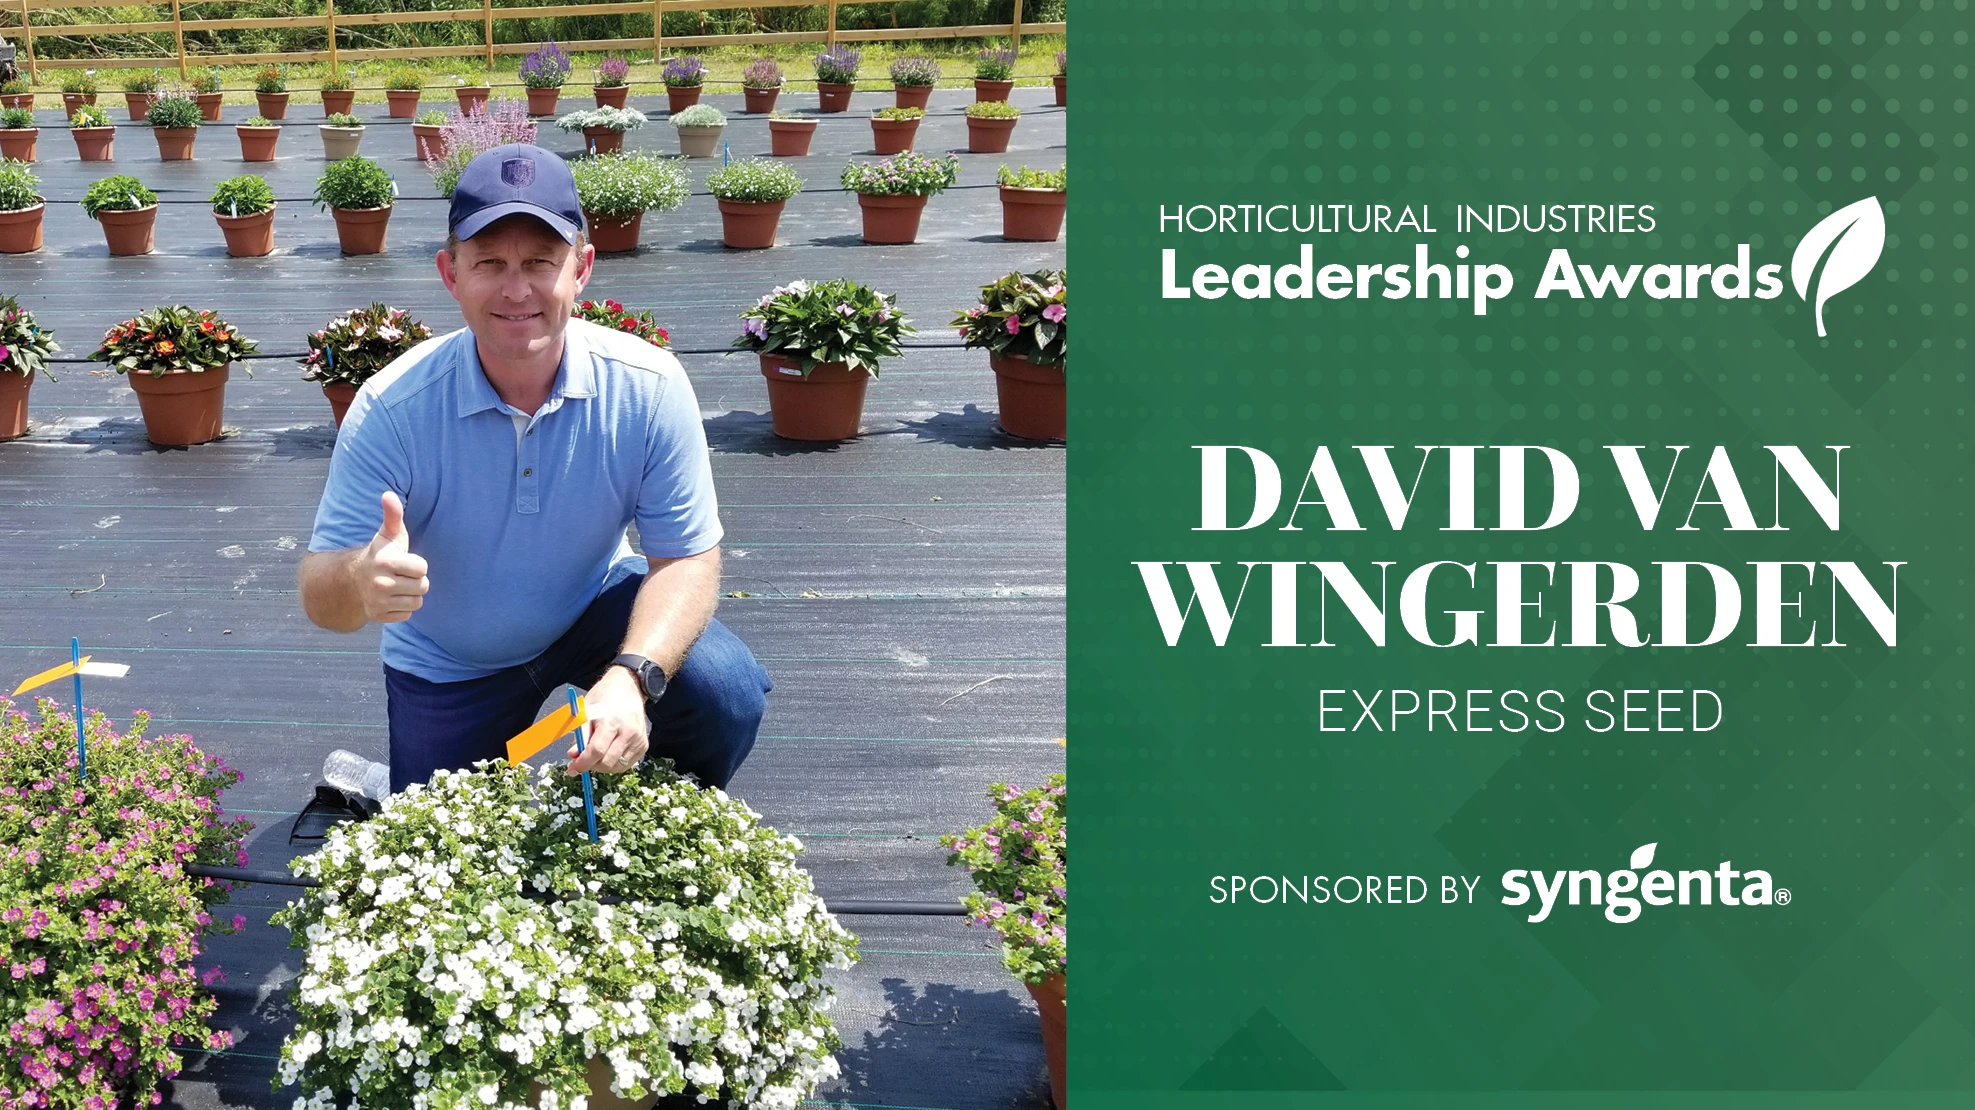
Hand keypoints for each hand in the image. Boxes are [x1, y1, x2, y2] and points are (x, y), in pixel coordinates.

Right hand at [359, 491, 427, 623]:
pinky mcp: (379, 617)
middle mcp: (380, 584)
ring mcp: (378, 602)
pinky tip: (391, 599)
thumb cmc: (380, 555)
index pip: (422, 568)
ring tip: (397, 586)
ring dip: (411, 595)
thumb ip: (392, 516)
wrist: (352, 581)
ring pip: (417, 602)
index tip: (403, 561)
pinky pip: (407, 614)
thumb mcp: (387, 535)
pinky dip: (402, 608)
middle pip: (423, 586)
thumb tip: (388, 494)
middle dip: (416, 580)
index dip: (417, 564)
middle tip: (401, 575)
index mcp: (385, 562)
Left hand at [569, 666, 648, 774]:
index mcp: (612, 721)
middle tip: (583, 760)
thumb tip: (573, 756)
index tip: (572, 770)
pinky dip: (615, 763)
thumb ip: (580, 735)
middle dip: (591, 766)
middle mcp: (628, 732)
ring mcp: (638, 739)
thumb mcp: (587, 711)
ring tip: (597, 753)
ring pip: (616, 767)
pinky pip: (626, 764)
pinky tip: (609, 751)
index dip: (582, 763)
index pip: (596, 751)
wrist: (629, 688)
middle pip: (607, 763)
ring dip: (603, 765)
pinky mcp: (644, 745)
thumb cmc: (604, 698)